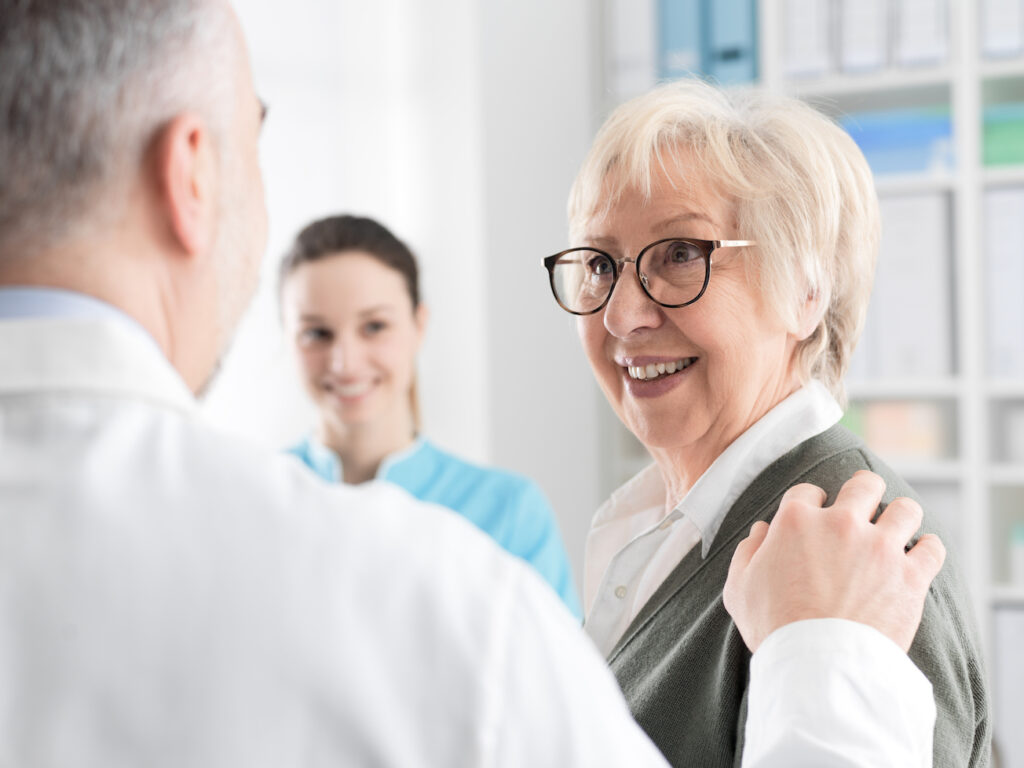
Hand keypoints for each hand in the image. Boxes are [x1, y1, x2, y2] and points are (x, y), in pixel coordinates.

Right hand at [723, 470, 945, 652]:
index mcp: (796, 521)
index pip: (808, 491)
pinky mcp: (910, 576)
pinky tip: (920, 556)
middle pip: (864, 484)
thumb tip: (761, 531)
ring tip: (896, 531)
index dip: (811, 503)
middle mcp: (841, 524)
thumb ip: (747, 553)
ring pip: (905, 509)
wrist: (818, 666)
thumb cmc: (774, 629)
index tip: (816, 517)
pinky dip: (928, 550)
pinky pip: (933, 548)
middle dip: (864, 493)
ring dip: (900, 517)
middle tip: (863, 511)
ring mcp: (880, 548)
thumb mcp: (739, 589)